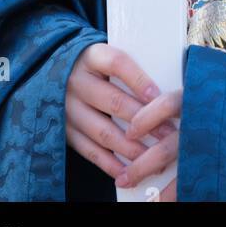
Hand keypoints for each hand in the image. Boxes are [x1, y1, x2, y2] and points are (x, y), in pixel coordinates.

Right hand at [65, 42, 180, 197]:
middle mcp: (76, 81)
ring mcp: (67, 109)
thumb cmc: (97, 67)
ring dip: (131, 147)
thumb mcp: (107, 57)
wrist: (57, 75)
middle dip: (144, 120)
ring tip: (153, 156)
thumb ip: (132, 67)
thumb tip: (168, 85)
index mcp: (91, 56)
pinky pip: (89, 151)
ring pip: (103, 131)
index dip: (139, 80)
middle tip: (168, 133)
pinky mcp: (65, 132)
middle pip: (113, 101)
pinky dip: (110, 163)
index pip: (117, 63)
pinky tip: (128, 170)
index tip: (159, 98)